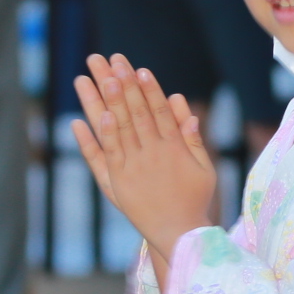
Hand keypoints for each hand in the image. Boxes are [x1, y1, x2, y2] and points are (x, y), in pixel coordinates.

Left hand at [71, 55, 216, 260]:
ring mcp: (133, 168)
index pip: (159, 111)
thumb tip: (184, 107)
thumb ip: (192, 137)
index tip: (138, 68)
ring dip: (105, 101)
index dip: (148, 88)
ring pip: (116, 128)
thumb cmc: (194, 199)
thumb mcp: (203, 167)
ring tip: (94, 77)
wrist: (179, 235)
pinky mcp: (118, 182)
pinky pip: (105, 156)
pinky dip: (97, 137)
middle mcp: (152, 154)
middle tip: (109, 59)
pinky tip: (89, 117)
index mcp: (174, 147)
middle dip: (121, 83)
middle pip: (134, 112)